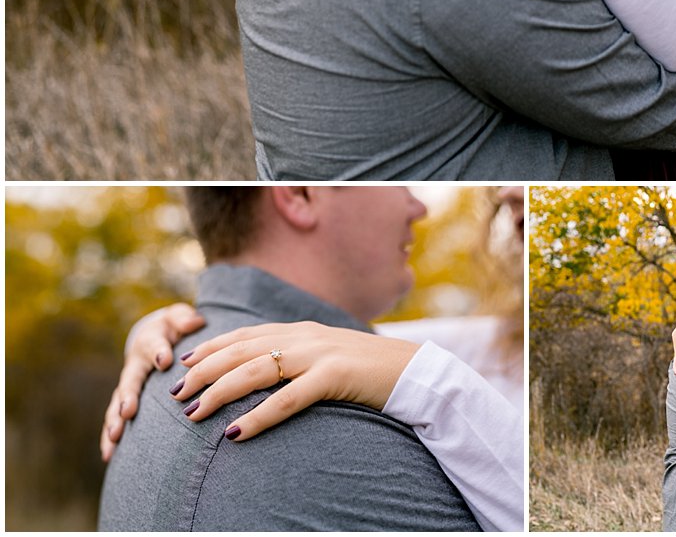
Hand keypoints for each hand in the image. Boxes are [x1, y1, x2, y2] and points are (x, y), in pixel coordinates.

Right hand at [99, 303, 205, 460]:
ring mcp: (128, 387)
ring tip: (114, 439)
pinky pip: (116, 420)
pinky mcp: (126, 404)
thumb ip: (183, 318)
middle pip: (130, 381)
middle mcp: (135, 366)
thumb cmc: (171, 327)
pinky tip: (109, 456)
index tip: (165, 360)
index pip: (153, 345)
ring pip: (117, 405)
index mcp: (149, 342)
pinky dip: (111, 438)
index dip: (159, 351)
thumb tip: (193, 322)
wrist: (154, 338)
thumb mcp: (178, 317)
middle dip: (128, 396)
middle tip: (128, 411)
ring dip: (115, 421)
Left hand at [170, 321, 418, 441]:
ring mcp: (319, 353)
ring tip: (194, 413)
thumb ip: (299, 359)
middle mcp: (306, 336)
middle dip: (205, 371)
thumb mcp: (328, 357)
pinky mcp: (335, 375)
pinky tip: (237, 432)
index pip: (248, 334)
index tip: (185, 363)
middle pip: (243, 350)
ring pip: (257, 370)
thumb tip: (267, 373)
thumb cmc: (368, 371)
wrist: (412, 370)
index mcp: (303, 330)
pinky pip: (288, 398)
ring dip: (221, 392)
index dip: (213, 347)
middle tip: (176, 394)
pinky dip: (259, 415)